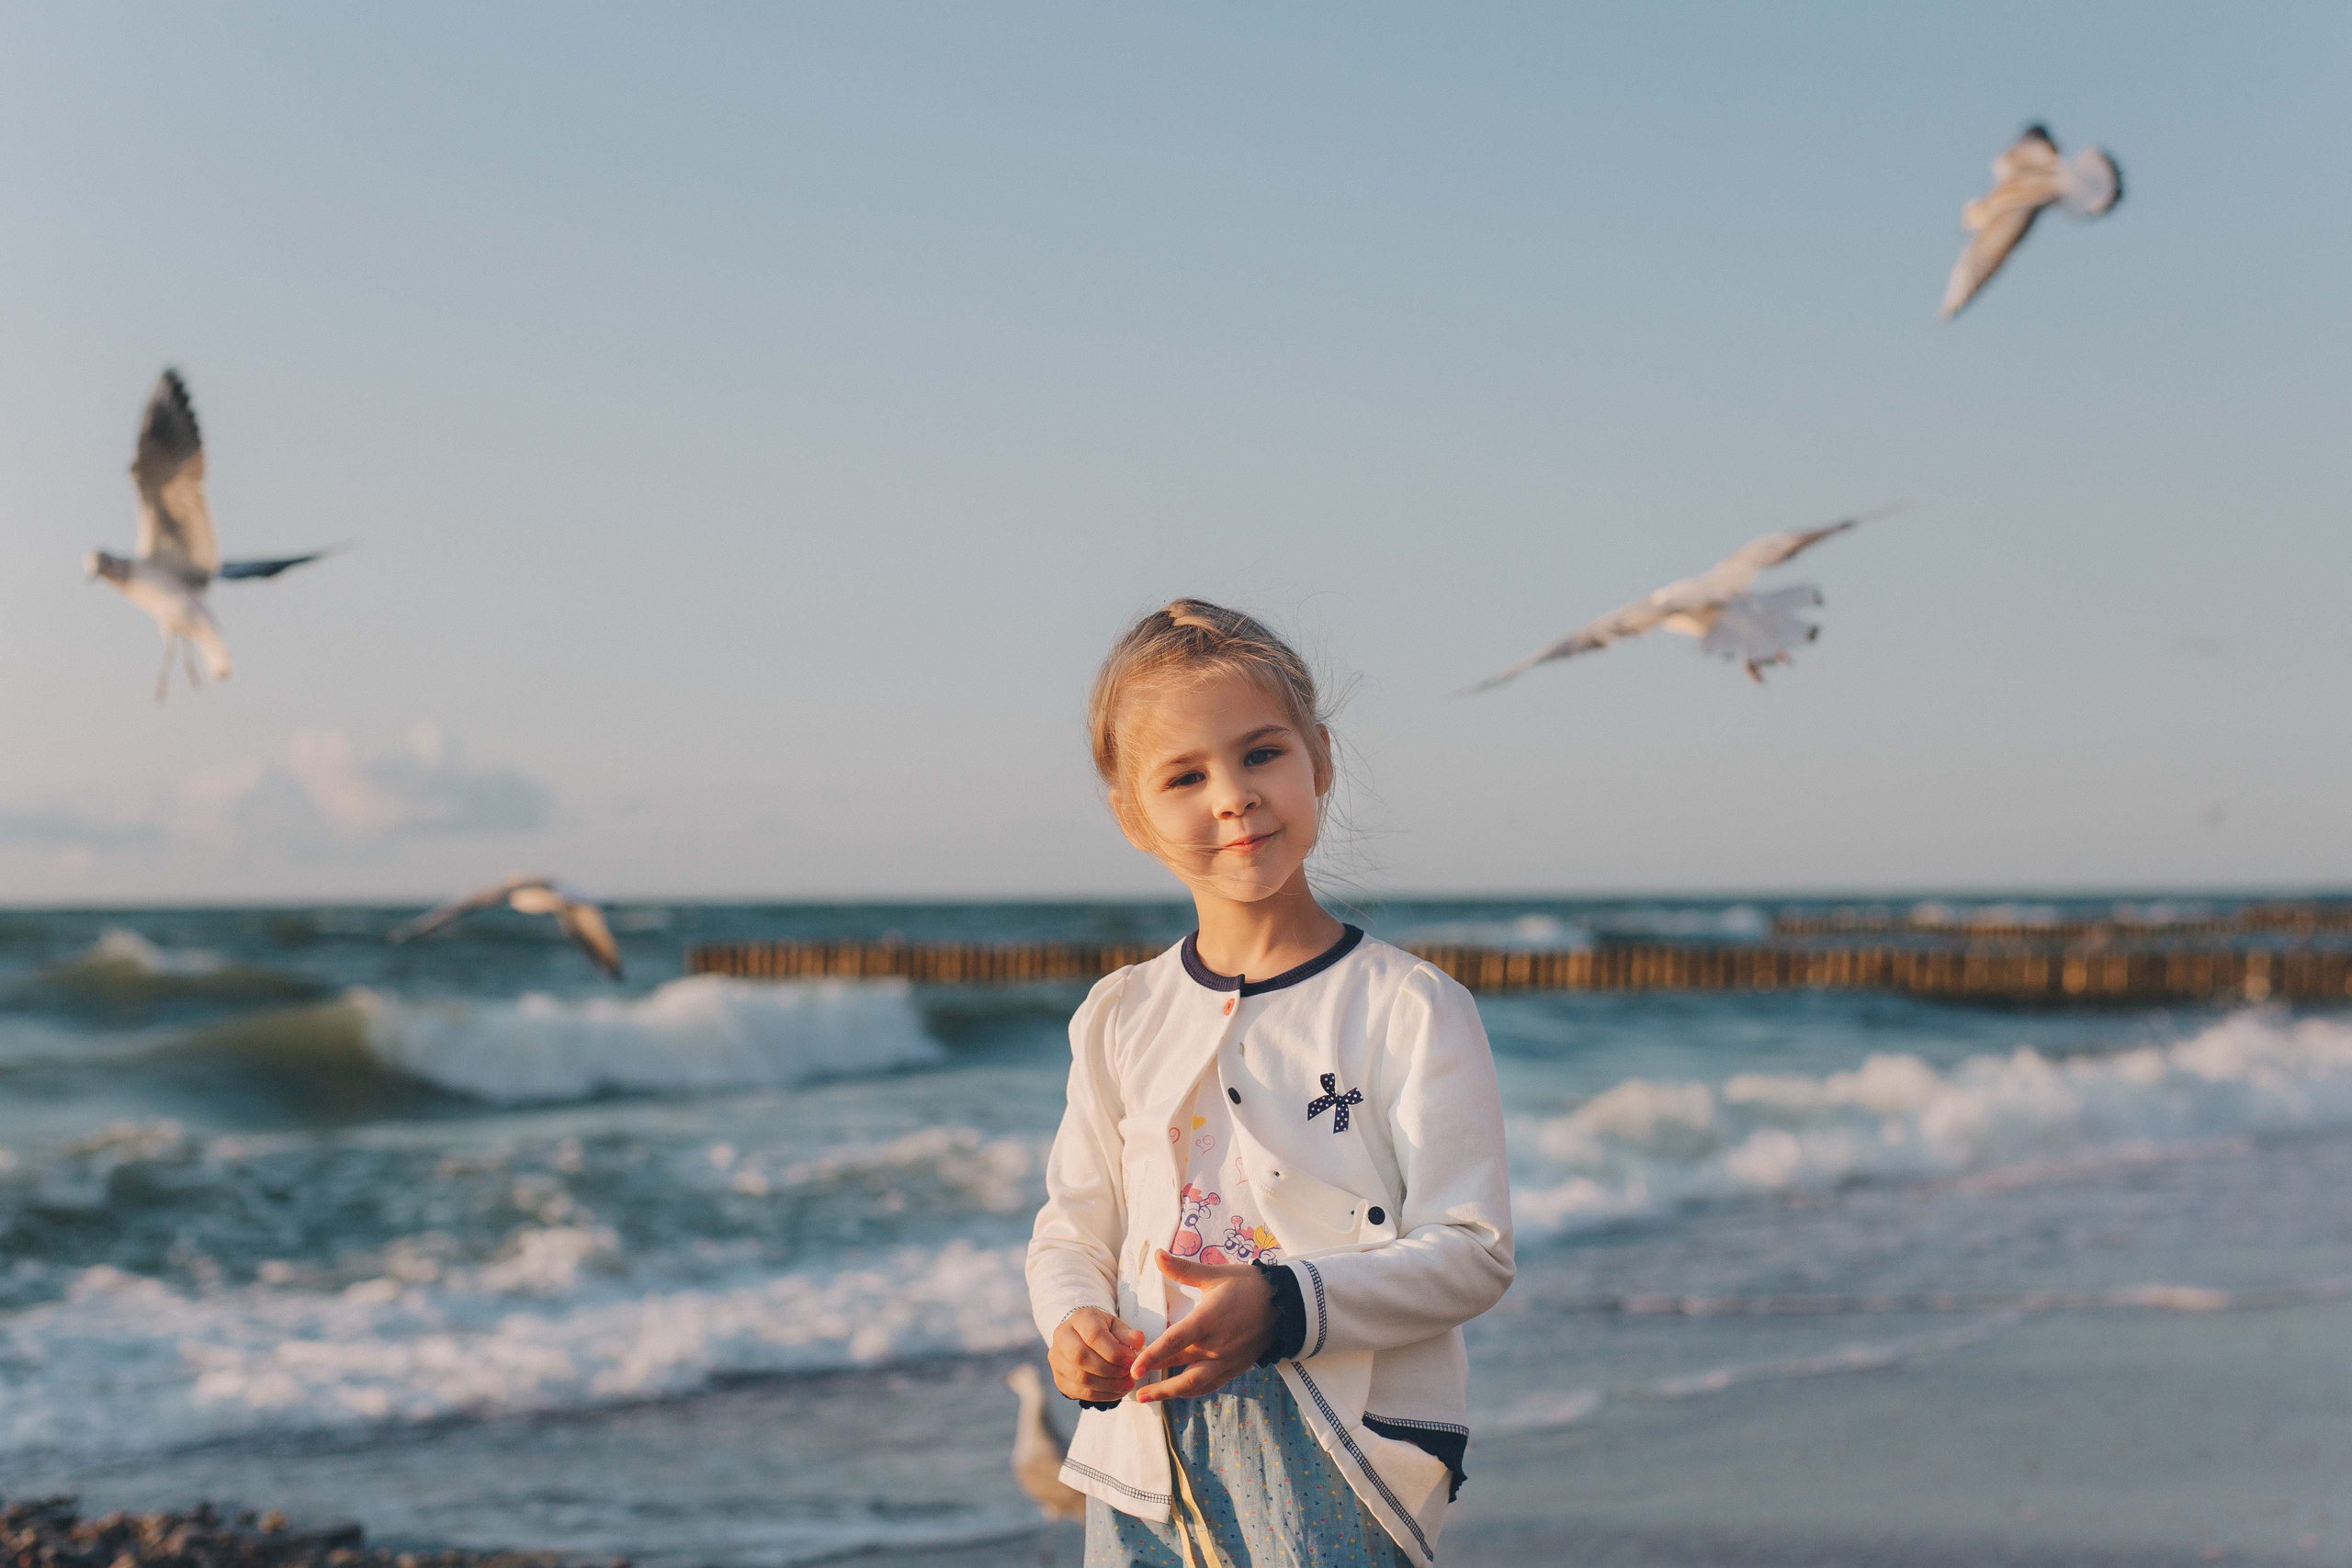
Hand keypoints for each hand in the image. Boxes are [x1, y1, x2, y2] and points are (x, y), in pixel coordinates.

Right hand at [1050, 1307, 1145, 1402]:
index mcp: (1079, 1318)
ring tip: (1126, 1384)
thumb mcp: (1118, 1328)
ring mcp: (1057, 1359)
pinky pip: (1079, 1392)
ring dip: (1108, 1385)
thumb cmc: (1106, 1333)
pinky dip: (1101, 1395)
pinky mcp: (1059, 1379)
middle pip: (1081, 1357)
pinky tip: (1116, 1391)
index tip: (1131, 1361)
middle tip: (1128, 1374)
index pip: (1093, 1335)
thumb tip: (1138, 1339)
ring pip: (1080, 1377)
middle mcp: (1062, 1336)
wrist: (1086, 1340)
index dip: (1114, 1352)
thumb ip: (1128, 1334)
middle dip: (1109, 1370)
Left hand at [1131, 1250, 1275, 1403]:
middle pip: (1181, 1370)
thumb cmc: (1249, 1285)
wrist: (1286, 1303)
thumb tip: (1157, 1254)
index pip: (1174, 1342)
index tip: (1135, 1368)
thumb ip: (1183, 1269)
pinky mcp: (1236, 1367)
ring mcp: (1227, 1360)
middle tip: (1133, 1388)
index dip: (1153, 1356)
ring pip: (1195, 1384)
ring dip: (1171, 1393)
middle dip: (1156, 1382)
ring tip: (1149, 1398)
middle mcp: (1216, 1345)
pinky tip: (1178, 1393)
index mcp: (1208, 1320)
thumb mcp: (1216, 1274)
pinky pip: (1211, 1385)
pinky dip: (1192, 1391)